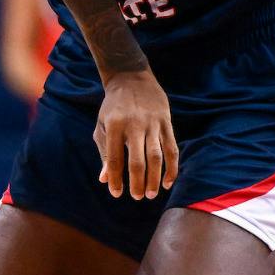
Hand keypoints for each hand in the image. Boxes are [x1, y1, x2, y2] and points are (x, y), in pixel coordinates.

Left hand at [96, 69, 178, 198]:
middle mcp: (134, 125)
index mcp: (114, 126)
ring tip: (151, 194)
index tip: (116, 193)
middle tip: (137, 197)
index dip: (115, 178)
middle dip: (137, 182)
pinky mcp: (166, 122)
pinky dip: (172, 167)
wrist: (131, 77)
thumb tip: (105, 179)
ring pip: (156, 156)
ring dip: (155, 178)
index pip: (114, 158)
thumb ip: (104, 152)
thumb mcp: (103, 125)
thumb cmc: (113, 107)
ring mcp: (152, 123)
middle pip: (137, 160)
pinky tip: (168, 182)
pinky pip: (171, 149)